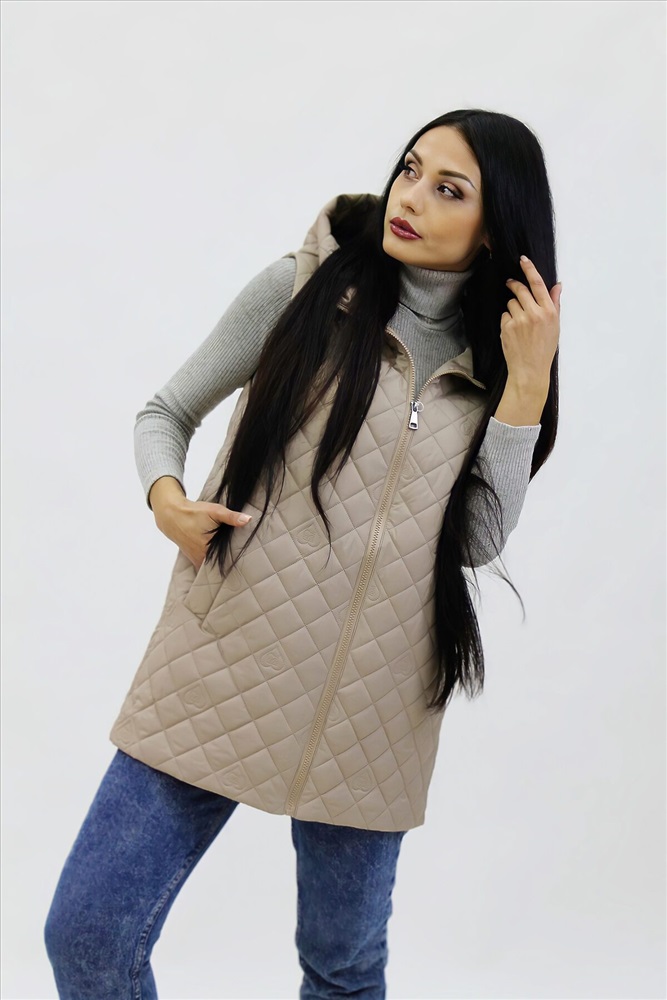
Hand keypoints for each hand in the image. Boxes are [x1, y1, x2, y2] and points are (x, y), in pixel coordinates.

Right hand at [154, 495, 251, 570]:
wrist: (171, 515)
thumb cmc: (193, 512)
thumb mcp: (214, 511)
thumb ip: (231, 517)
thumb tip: (248, 519)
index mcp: (209, 548)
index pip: (229, 560)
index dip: (239, 561)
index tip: (248, 563)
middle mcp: (202, 557)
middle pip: (221, 565)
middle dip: (231, 564)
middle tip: (245, 565)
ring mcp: (196, 559)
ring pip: (213, 567)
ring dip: (221, 565)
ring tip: (234, 566)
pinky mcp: (193, 558)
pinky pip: (205, 566)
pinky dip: (212, 564)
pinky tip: (220, 560)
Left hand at [502, 256, 560, 390]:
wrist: (530, 369)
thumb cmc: (544, 348)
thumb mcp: (555, 325)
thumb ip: (554, 303)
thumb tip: (557, 285)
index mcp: (549, 311)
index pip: (537, 284)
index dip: (529, 269)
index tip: (523, 260)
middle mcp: (534, 313)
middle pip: (521, 289)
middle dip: (514, 284)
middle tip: (511, 283)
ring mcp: (519, 320)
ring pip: (511, 302)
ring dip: (513, 308)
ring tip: (520, 323)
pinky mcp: (507, 327)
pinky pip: (505, 315)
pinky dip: (508, 320)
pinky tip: (514, 331)